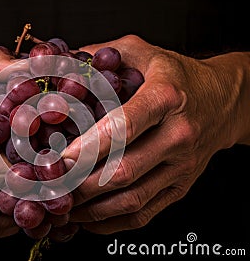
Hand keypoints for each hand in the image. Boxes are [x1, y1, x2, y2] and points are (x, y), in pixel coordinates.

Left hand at [63, 35, 249, 233]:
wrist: (224, 101)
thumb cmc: (178, 76)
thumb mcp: (142, 52)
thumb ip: (102, 55)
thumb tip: (62, 64)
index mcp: (165, 98)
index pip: (123, 127)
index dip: (88, 147)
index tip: (59, 159)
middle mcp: (177, 136)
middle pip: (124, 171)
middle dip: (81, 184)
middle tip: (51, 186)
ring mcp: (181, 166)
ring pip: (132, 199)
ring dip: (92, 209)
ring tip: (62, 208)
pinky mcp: (181, 186)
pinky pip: (145, 214)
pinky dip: (112, 222)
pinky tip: (88, 220)